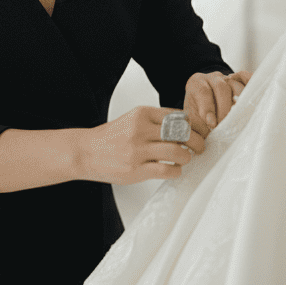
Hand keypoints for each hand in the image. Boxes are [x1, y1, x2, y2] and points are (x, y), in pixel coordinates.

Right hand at [76, 106, 206, 185]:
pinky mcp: (136, 169)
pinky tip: (174, 170)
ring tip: (185, 159)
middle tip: (200, 147)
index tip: (197, 132)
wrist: (85, 152)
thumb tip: (185, 127)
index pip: (178, 116)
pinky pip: (167, 170)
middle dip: (197, 141)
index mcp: (141, 113)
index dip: (192, 125)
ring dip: (187, 157)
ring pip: (177, 152)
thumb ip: (155, 121)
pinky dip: (176, 171)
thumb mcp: (132, 120)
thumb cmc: (111, 138)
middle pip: (181, 132)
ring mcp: (137, 150)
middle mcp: (140, 129)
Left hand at [184, 70, 251, 136]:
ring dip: (239, 103)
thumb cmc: (198, 112)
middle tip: (225, 125)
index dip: (208, 108)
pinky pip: (247, 80)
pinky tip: (253, 99)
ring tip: (238, 119)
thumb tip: (204, 137)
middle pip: (222, 88)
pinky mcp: (241, 82)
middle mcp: (213, 78)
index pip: (203, 92)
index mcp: (197, 84)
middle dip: (224, 109)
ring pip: (236, 86)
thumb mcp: (192, 118)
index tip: (211, 123)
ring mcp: (229, 78)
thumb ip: (196, 125)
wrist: (205, 104)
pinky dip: (250, 87)